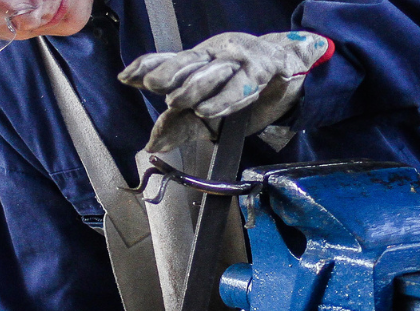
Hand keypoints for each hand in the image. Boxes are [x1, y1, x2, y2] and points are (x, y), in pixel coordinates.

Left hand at [119, 31, 331, 151]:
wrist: (293, 75)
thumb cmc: (244, 90)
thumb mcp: (208, 112)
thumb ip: (180, 126)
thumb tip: (151, 146)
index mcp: (198, 62)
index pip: (169, 60)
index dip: (148, 65)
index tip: (126, 77)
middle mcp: (214, 56)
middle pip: (188, 62)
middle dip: (168, 72)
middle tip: (151, 84)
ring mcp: (239, 59)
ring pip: (214, 71)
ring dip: (195, 85)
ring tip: (176, 100)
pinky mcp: (264, 67)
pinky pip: (242, 84)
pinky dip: (225, 98)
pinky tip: (209, 110)